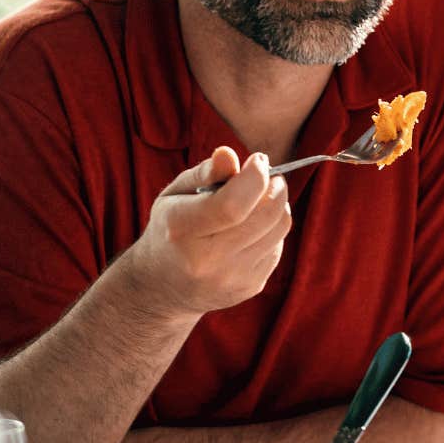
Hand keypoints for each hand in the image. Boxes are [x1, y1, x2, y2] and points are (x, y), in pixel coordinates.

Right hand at [121, 146, 292, 317]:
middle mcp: (207, 261)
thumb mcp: (175, 195)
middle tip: (266, 174)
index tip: (258, 160)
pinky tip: (253, 225)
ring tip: (260, 197)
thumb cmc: (170, 229)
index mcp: (181, 230)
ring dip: (277, 204)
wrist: (164, 288)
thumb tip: (229, 154)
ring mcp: (232, 278)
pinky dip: (272, 228)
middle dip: (274, 185)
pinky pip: (278, 245)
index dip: (255, 177)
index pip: (233, 204)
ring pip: (279, 228)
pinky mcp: (251, 286)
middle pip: (265, 214)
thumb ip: (204, 173)